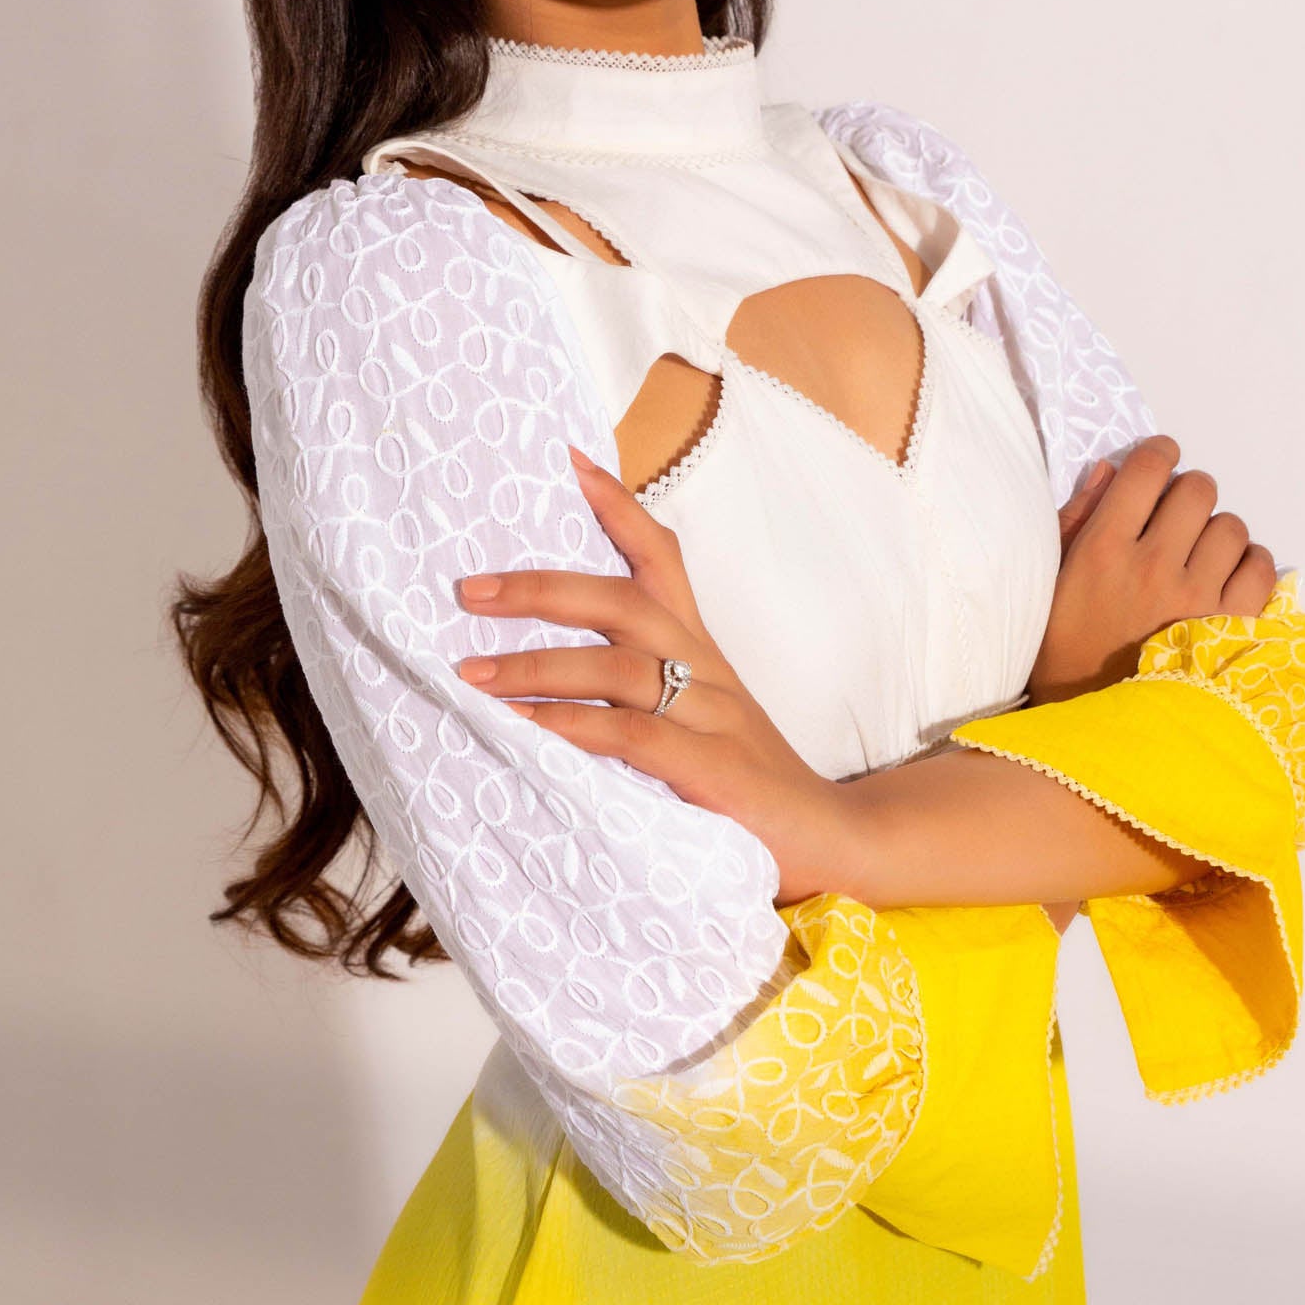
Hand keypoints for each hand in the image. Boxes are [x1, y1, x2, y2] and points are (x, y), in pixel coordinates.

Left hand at [454, 445, 856, 906]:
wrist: (834, 843)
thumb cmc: (749, 788)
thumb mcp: (697, 724)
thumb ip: (638, 698)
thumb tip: (546, 683)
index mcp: (702, 650)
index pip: (663, 558)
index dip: (619, 507)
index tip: (571, 461)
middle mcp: (707, 669)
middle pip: (623, 601)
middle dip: (541, 589)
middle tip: (470, 590)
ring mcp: (714, 715)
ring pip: (617, 665)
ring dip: (535, 665)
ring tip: (470, 672)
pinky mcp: (713, 768)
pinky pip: (632, 733)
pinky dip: (573, 724)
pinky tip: (524, 728)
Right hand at [1028, 433, 1277, 704]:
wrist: (1097, 731)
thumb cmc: (1067, 654)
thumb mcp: (1054, 583)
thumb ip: (1079, 520)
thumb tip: (1112, 470)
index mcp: (1103, 550)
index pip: (1147, 470)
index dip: (1159, 453)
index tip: (1162, 459)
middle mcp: (1152, 566)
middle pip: (1197, 490)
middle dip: (1189, 494)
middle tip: (1180, 516)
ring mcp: (1197, 598)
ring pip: (1232, 526)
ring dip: (1218, 533)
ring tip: (1203, 555)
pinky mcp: (1232, 627)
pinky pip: (1261, 568)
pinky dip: (1250, 565)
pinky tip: (1228, 578)